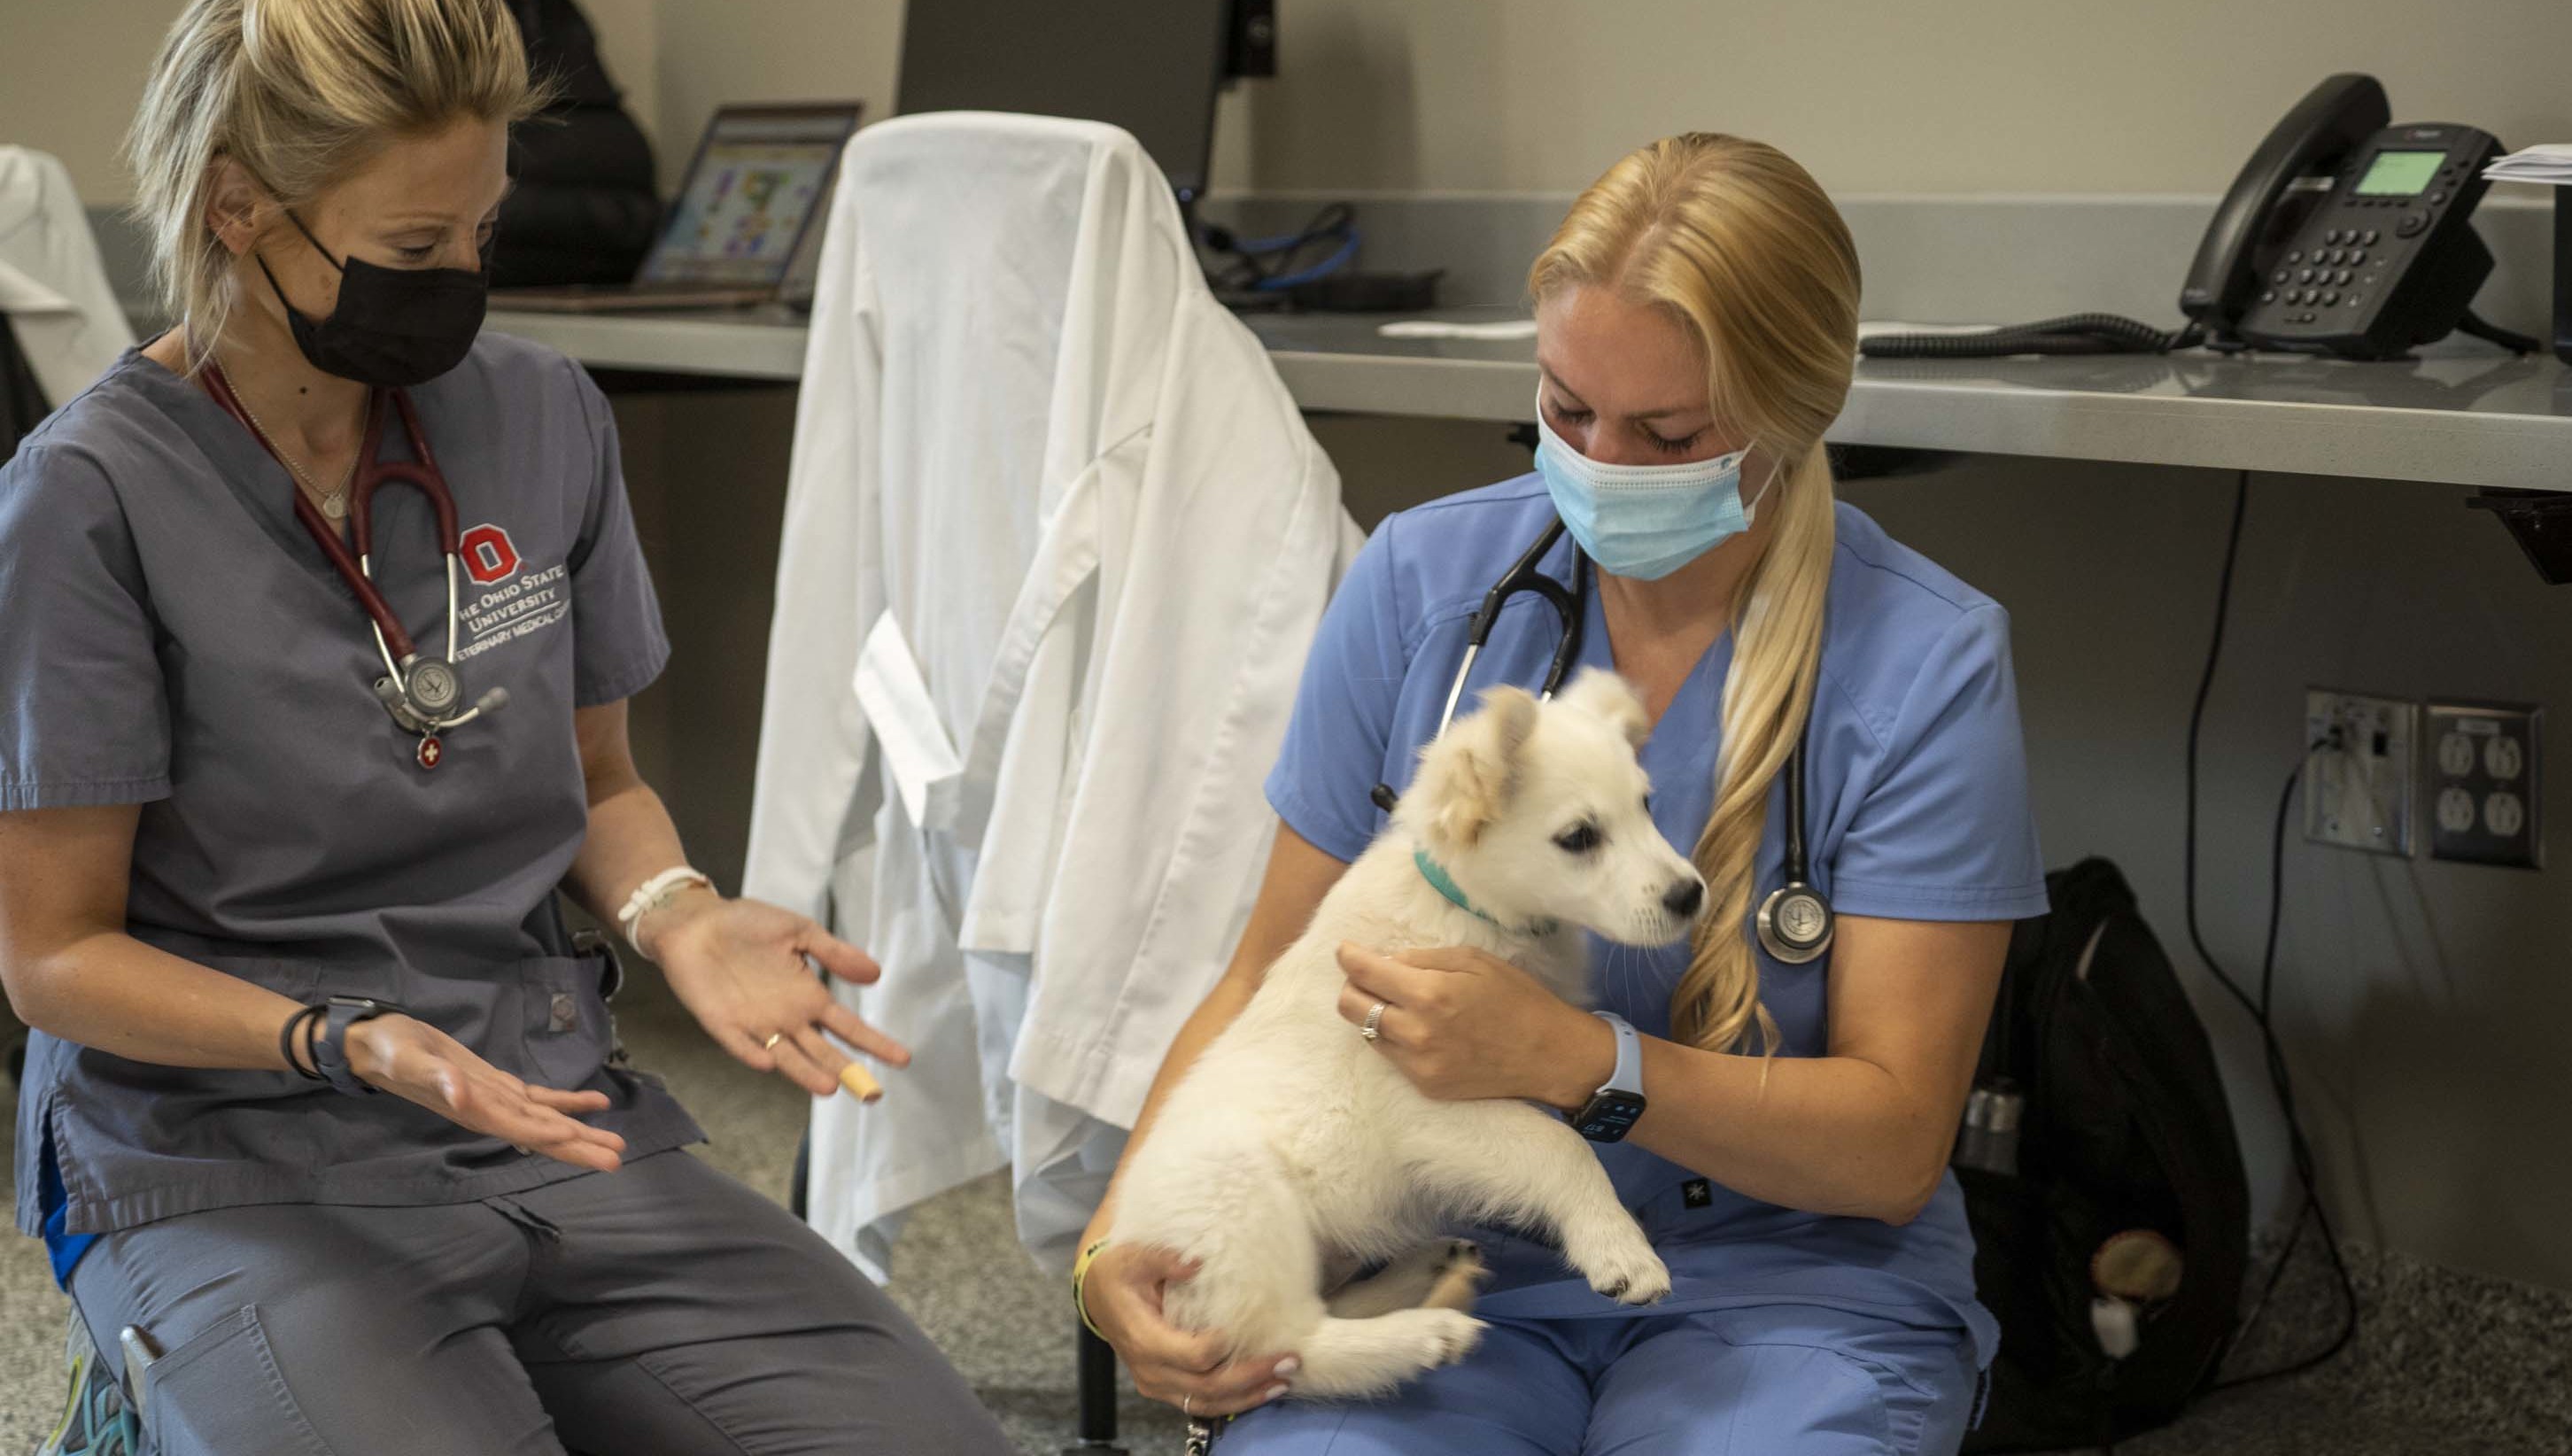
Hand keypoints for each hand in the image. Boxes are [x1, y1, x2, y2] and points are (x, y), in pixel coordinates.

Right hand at [344, 1015, 627, 1171]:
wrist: (378, 1043)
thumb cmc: (390, 1051)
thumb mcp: (410, 1061)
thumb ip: (436, 1079)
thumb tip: (460, 1096)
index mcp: (473, 1110)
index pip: (520, 1127)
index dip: (551, 1136)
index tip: (583, 1143)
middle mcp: (489, 1112)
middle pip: (542, 1134)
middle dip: (579, 1146)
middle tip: (618, 1159)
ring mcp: (495, 1100)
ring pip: (546, 1119)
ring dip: (580, 1130)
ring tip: (616, 1141)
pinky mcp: (496, 1084)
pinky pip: (538, 1098)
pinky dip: (566, 1101)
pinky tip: (594, 1103)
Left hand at [649, 891, 910, 1097]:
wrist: (695, 921)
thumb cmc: (747, 924)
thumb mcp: (799, 930)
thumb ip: (835, 953)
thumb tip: (876, 974)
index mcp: (808, 996)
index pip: (847, 1026)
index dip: (873, 1043)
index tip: (903, 1059)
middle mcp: (786, 1018)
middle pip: (822, 1051)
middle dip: (847, 1070)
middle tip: (873, 1094)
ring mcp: (754, 1024)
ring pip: (787, 1055)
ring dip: (805, 1072)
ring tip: (830, 1087)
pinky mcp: (721, 1023)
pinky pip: (739, 1043)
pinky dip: (752, 1052)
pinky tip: (769, 1062)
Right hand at [1083, 1243, 1297, 1418]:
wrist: (1098, 1294)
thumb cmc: (1120, 1271)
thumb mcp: (1135, 1255)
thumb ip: (1164, 1258)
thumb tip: (1197, 1262)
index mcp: (1143, 1338)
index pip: (1191, 1355)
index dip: (1224, 1348)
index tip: (1255, 1332)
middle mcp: (1150, 1369)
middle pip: (1205, 1386)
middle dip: (1250, 1377)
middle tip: (1288, 1362)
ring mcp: (1157, 1383)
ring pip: (1205, 1403)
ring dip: (1247, 1396)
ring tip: (1283, 1383)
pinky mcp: (1166, 1387)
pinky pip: (1201, 1403)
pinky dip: (1233, 1401)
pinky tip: (1262, 1390)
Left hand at [1335, 942, 1614, 1106]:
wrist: (1549, 1056)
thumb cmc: (1517, 999)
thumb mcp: (1474, 961)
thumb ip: (1423, 959)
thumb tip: (1384, 961)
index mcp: (1430, 994)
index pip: (1364, 973)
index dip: (1349, 957)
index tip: (1346, 951)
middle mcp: (1417, 1033)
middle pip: (1350, 1006)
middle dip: (1353, 985)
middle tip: (1368, 976)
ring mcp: (1419, 1065)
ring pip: (1365, 1033)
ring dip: (1371, 1012)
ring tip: (1396, 1002)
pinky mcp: (1425, 1086)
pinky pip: (1390, 1056)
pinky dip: (1393, 1037)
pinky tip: (1417, 1027)